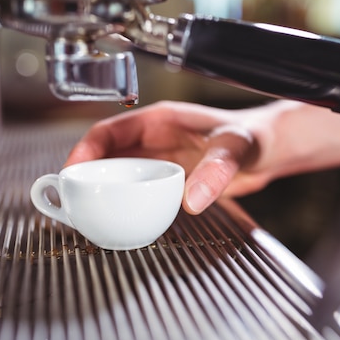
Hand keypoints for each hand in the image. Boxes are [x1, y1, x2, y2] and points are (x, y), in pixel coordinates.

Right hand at [64, 101, 265, 213]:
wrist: (268, 150)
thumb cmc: (251, 136)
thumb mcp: (235, 147)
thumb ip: (216, 170)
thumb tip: (191, 199)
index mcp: (159, 121)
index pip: (109, 131)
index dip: (85, 149)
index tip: (71, 171)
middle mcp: (153, 140)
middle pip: (105, 156)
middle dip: (84, 175)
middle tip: (71, 200)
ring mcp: (158, 160)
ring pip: (116, 174)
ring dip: (101, 191)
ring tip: (85, 212)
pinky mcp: (166, 179)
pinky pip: (135, 190)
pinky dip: (122, 202)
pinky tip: (118, 218)